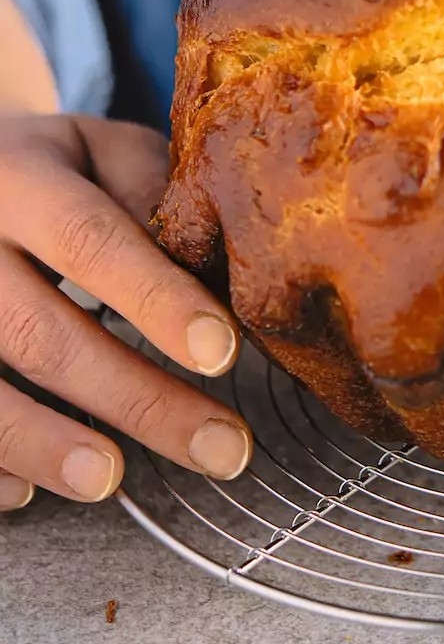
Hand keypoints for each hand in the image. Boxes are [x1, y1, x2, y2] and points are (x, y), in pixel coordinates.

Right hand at [0, 112, 250, 511]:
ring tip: (112, 480)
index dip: (157, 300)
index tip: (223, 352)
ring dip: (44, 443)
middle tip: (221, 448)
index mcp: (20, 180)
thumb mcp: (100, 150)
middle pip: (43, 332)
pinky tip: (27, 493)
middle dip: (136, 398)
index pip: (92, 240)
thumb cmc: (51, 167)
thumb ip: (151, 192)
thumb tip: (223, 266)